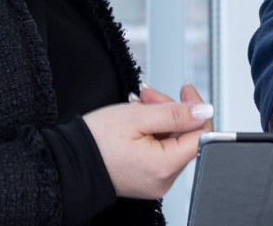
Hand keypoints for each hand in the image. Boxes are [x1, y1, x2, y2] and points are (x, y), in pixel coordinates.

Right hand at [82, 83, 214, 199]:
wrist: (69, 161)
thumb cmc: (95, 140)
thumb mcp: (137, 116)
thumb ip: (175, 113)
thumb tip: (204, 111)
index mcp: (164, 166)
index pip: (201, 135)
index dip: (195, 109)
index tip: (185, 90)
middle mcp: (164, 179)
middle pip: (186, 137)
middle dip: (172, 110)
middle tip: (148, 96)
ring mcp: (156, 181)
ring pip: (173, 141)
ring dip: (161, 118)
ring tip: (138, 106)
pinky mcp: (148, 178)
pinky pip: (161, 151)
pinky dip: (153, 132)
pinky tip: (137, 122)